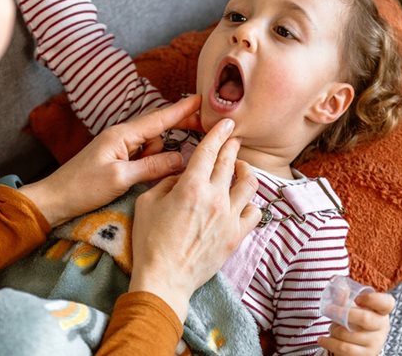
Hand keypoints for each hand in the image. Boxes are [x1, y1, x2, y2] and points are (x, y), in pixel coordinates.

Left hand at [19, 95, 203, 226]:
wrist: (54, 200)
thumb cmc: (83, 188)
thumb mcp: (121, 178)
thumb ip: (153, 167)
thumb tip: (182, 158)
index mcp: (121, 134)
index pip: (158, 118)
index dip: (181, 110)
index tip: (201, 99)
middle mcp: (121, 136)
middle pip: (157, 130)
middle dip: (177, 132)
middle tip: (201, 133)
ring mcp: (118, 148)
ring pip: (151, 146)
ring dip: (157, 157)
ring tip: (144, 177)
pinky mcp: (116, 160)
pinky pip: (142, 157)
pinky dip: (148, 164)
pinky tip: (144, 177)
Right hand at [127, 118, 261, 321]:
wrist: (165, 278)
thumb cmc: (149, 241)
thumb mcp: (147, 203)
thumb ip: (166, 182)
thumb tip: (181, 175)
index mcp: (191, 186)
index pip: (209, 151)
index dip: (218, 133)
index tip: (225, 123)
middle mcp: (215, 198)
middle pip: (229, 163)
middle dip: (232, 146)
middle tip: (233, 138)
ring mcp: (229, 217)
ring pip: (249, 184)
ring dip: (245, 170)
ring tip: (240, 167)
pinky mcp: (236, 236)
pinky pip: (254, 212)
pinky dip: (251, 202)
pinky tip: (243, 200)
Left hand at [317, 292, 395, 355]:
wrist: (358, 345)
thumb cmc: (355, 321)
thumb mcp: (352, 308)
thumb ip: (345, 298)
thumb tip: (338, 286)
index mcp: (381, 311)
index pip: (386, 303)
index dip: (373, 299)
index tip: (357, 298)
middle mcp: (382, 327)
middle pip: (365, 318)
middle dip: (343, 313)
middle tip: (328, 309)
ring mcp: (375, 343)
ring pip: (350, 335)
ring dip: (334, 330)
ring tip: (331, 328)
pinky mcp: (366, 355)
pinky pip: (345, 348)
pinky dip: (330, 343)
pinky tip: (322, 339)